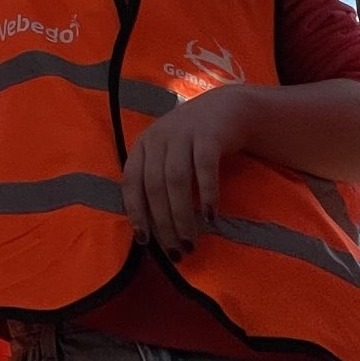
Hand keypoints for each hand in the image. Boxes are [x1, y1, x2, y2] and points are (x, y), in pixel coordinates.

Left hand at [123, 84, 255, 260]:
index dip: (135, 211)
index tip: (144, 240)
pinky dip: (206, 194)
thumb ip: (156, 182)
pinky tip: (211, 216)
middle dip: (163, 223)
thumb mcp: (167, 155)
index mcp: (143, 145)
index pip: (131, 181)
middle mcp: (159, 138)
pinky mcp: (208, 135)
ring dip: (182, 216)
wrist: (228, 109)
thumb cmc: (193, 141)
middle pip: (155, 186)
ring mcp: (183, 134)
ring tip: (190, 242)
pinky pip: (204, 168)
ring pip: (176, 180)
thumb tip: (150, 230)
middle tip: (175, 251)